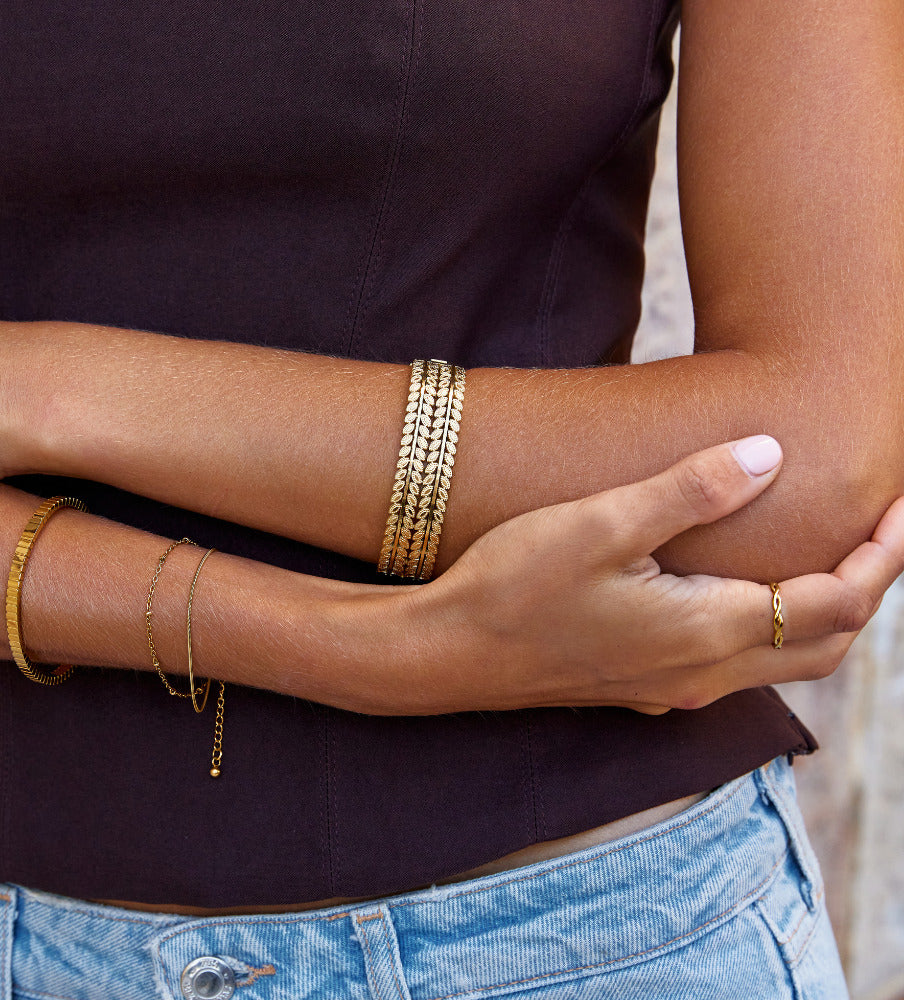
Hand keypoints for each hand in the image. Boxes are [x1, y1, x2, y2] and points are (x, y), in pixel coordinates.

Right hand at [366, 437, 903, 715]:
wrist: (448, 653)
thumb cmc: (515, 585)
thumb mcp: (601, 524)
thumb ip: (690, 492)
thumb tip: (771, 455)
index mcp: (707, 631)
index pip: (835, 603)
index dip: (883, 556)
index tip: (900, 504)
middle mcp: (702, 673)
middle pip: (822, 644)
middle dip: (865, 590)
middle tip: (879, 531)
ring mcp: (671, 688)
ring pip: (782, 663)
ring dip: (820, 615)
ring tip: (825, 556)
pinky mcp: (642, 686)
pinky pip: (737, 667)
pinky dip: (770, 631)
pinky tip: (743, 596)